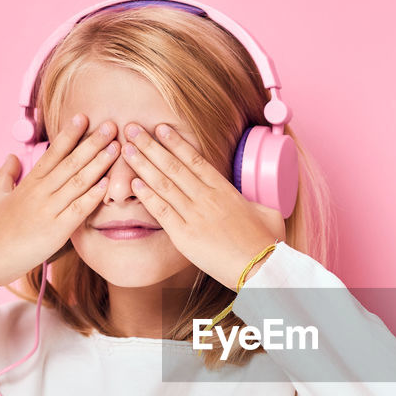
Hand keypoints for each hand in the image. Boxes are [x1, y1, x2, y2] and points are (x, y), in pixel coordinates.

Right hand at [0, 114, 116, 292]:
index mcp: (29, 183)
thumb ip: (5, 174)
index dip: (69, 134)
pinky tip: (107, 184)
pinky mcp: (56, 230)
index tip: (83, 117)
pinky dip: (93, 196)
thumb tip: (13, 156)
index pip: (52, 153)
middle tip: (111, 126)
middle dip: (92, 143)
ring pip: (77, 182)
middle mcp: (40, 192)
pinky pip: (78, 210)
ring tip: (116, 148)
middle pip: (70, 162)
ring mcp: (48, 210)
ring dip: (99, 164)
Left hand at [120, 122, 282, 288]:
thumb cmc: (267, 242)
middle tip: (133, 129)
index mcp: (226, 190)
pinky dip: (147, 196)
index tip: (160, 128)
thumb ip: (254, 203)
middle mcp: (207, 198)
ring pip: (163, 184)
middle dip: (150, 146)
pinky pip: (162, 211)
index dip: (176, 142)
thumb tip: (251, 202)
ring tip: (127, 149)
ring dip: (143, 165)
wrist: (263, 267)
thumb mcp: (268, 213)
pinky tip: (134, 183)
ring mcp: (195, 216)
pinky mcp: (185, 236)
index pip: (195, 160)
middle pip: (173, 166)